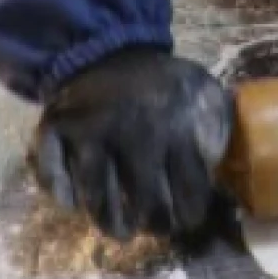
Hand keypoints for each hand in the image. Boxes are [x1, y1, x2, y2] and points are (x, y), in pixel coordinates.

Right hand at [35, 48, 232, 239]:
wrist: (105, 47)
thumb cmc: (158, 81)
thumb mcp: (200, 89)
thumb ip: (218, 122)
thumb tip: (224, 161)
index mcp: (174, 126)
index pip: (189, 192)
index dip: (190, 215)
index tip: (185, 219)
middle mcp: (133, 132)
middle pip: (146, 204)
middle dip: (152, 225)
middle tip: (152, 227)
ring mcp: (92, 132)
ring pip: (98, 197)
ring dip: (109, 222)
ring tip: (120, 230)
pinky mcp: (58, 128)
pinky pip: (54, 172)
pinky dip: (62, 193)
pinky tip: (73, 204)